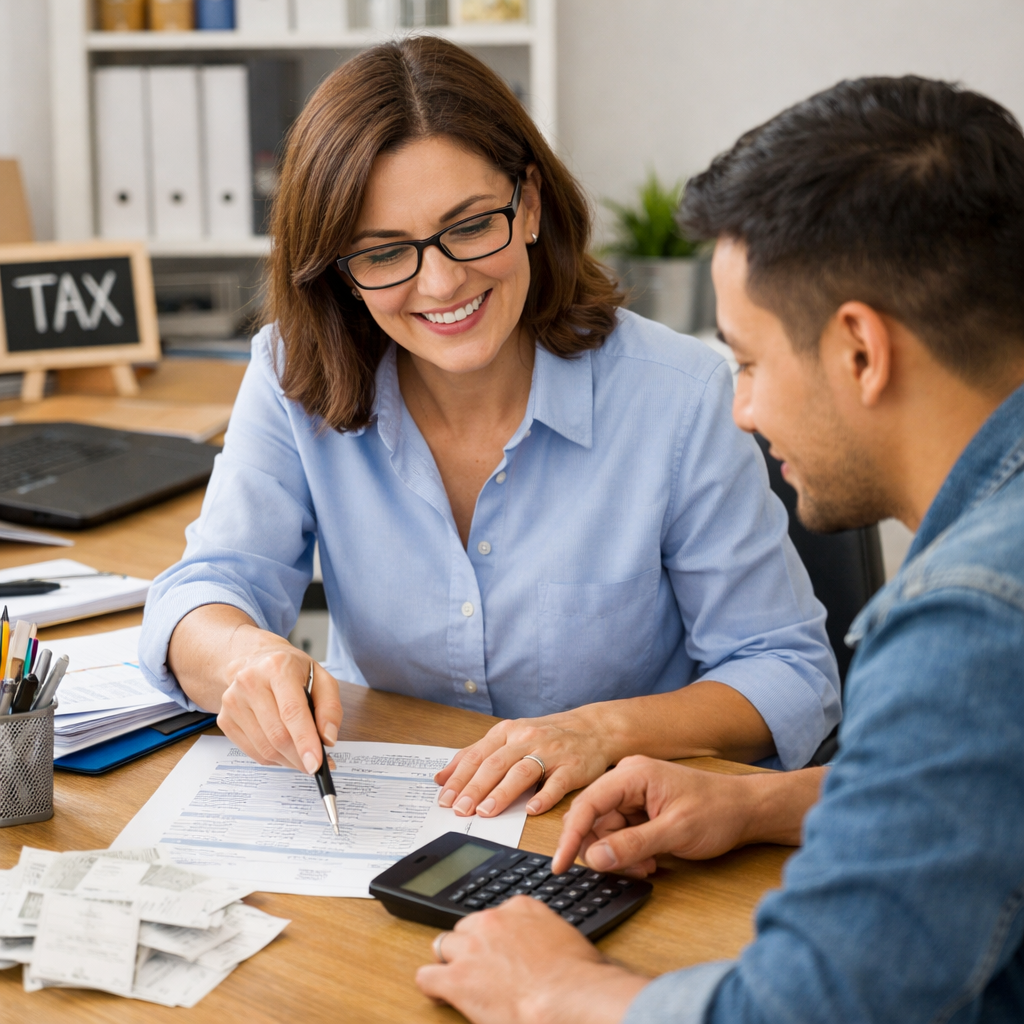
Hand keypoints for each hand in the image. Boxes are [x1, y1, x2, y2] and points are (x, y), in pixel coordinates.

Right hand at [217, 633, 342, 774]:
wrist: (253, 660)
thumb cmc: (291, 670)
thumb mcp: (321, 678)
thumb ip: (330, 708)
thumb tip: (328, 738)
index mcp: (278, 668)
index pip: (292, 711)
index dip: (305, 741)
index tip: (316, 764)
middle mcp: (250, 682)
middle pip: (278, 734)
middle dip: (300, 757)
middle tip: (316, 764)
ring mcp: (234, 702)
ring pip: (265, 748)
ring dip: (288, 760)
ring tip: (301, 755)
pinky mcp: (225, 719)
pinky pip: (252, 752)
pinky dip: (273, 758)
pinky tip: (283, 749)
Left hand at [415, 896, 647, 1023]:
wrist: (569, 997)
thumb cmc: (579, 976)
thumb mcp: (568, 938)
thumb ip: (549, 933)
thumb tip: (553, 948)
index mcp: (520, 908)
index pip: (496, 915)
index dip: (496, 937)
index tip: (501, 950)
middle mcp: (492, 921)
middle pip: (466, 928)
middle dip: (471, 947)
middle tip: (482, 969)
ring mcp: (472, 948)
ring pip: (442, 946)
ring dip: (451, 962)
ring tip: (461, 980)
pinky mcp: (457, 979)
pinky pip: (427, 977)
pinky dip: (432, 986)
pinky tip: (441, 994)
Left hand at [434, 710, 610, 817]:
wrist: (594, 729)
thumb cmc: (547, 736)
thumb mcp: (509, 738)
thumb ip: (476, 755)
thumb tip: (441, 777)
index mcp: (508, 732)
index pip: (477, 755)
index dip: (459, 778)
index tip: (444, 799)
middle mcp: (527, 739)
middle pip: (496, 764)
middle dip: (475, 788)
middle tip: (460, 810)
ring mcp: (551, 752)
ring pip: (522, 771)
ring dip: (502, 793)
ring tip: (486, 812)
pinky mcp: (573, 767)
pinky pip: (557, 782)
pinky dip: (544, 797)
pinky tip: (531, 810)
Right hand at [552, 756, 765, 876]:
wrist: (746, 809)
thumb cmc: (717, 811)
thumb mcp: (675, 832)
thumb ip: (632, 845)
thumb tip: (594, 858)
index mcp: (632, 774)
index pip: (587, 804)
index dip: (571, 836)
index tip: (560, 865)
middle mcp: (627, 779)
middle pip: (593, 818)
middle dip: (604, 848)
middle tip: (631, 868)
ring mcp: (632, 793)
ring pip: (605, 829)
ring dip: (619, 853)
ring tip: (648, 864)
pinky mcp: (639, 807)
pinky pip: (619, 832)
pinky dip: (628, 850)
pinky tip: (649, 860)